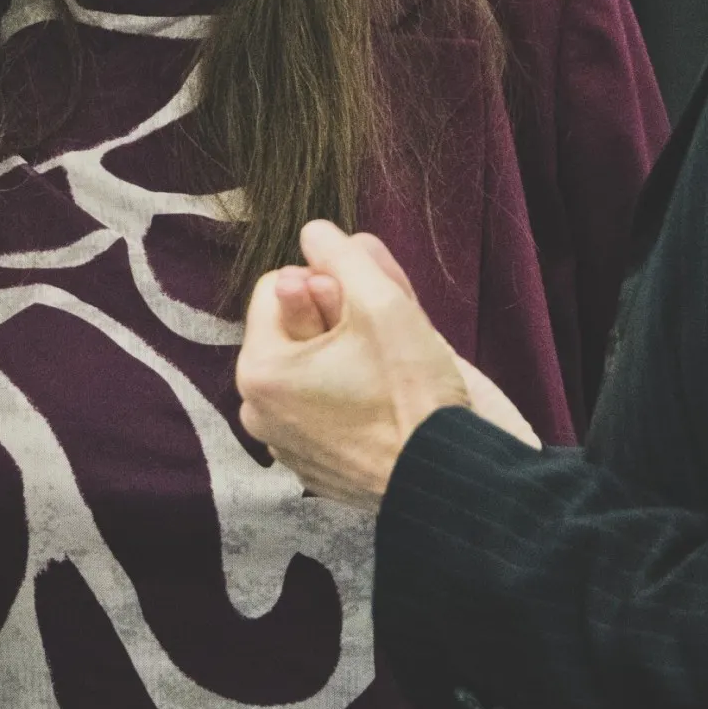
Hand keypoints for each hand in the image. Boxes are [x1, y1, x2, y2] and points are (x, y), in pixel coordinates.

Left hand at [272, 238, 540, 448]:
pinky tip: (385, 393)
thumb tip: (313, 231)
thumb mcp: (382, 303)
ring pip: (310, 365)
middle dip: (337, 313)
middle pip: (294, 327)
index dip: (326, 280)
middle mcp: (259, 411)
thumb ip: (342, 255)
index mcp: (260, 370)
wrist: (447, 477)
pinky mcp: (317, 464)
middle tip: (385, 322)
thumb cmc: (413, 393)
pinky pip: (322, 407)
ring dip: (346, 349)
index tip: (364, 304)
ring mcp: (287, 442)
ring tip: (391, 358)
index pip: (278, 285)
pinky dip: (349, 390)